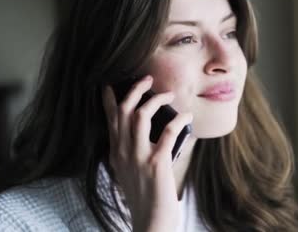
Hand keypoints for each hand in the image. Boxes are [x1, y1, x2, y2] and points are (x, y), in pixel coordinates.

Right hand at [102, 75, 192, 231]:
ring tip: (169, 95)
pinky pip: (168, 132)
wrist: (150, 221)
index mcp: (116, 153)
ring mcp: (138, 157)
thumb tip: (141, 132)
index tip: (113, 83)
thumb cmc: (144, 196)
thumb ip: (131, 152)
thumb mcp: (129, 171)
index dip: (110, 99)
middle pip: (124, 111)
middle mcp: (123, 152)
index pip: (110, 119)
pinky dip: (179, 119)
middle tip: (148, 79)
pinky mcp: (156, 163)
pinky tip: (187, 116)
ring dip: (156, 100)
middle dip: (135, 89)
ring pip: (140, 115)